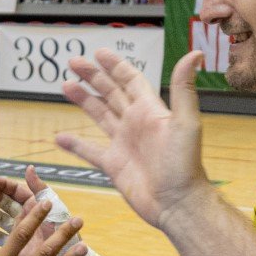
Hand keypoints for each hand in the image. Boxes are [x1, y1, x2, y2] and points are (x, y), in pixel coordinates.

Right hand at [0, 166, 56, 248]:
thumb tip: (29, 168)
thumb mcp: (54, 207)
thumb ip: (40, 189)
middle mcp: (26, 217)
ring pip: (0, 218)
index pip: (17, 191)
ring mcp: (20, 232)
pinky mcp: (15, 247)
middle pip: (6, 203)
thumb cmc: (64, 233)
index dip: (4, 185)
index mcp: (35, 205)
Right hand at [55, 48, 212, 228]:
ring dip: (83, 100)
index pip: (130, 80)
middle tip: (73, 62)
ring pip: (99, 115)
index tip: (98, 53)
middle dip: (93, 77)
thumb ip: (184, 87)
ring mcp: (124, 144)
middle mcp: (135, 123)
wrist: (177, 203)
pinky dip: (75, 144)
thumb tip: (195, 54)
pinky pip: (89, 151)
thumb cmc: (185, 164)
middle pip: (110, 93)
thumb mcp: (185, 122)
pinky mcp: (114, 165)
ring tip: (66, 85)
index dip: (115, 65)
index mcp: (150, 110)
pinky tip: (60, 138)